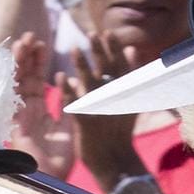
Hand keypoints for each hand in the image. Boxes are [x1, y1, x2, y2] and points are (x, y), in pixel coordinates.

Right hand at [6, 31, 71, 176]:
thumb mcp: (68, 125)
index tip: (43, 45)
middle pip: (24, 76)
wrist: (52, 178)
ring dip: (20, 61)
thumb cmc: (60, 158)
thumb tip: (70, 83)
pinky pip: (14, 94)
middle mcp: (26, 110)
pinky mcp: (14, 119)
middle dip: (27, 56)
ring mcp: (18, 114)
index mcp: (38, 111)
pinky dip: (17, 77)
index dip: (38, 63)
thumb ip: (67, 104)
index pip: (36, 80)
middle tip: (32, 37)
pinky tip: (21, 61)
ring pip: (16, 81)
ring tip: (26, 41)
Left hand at [63, 33, 142, 190]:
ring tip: (75, 49)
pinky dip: (68, 90)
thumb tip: (131, 49)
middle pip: (106, 71)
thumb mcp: (130, 100)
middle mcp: (114, 99)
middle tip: (92, 33)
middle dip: (100, 51)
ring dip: (83, 66)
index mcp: (125, 93)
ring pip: (90, 84)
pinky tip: (61, 77)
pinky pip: (75, 103)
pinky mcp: (85, 122)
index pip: (121, 65)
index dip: (114, 48)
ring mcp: (99, 111)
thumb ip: (131, 75)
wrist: (114, 161)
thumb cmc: (120, 129)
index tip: (108, 32)